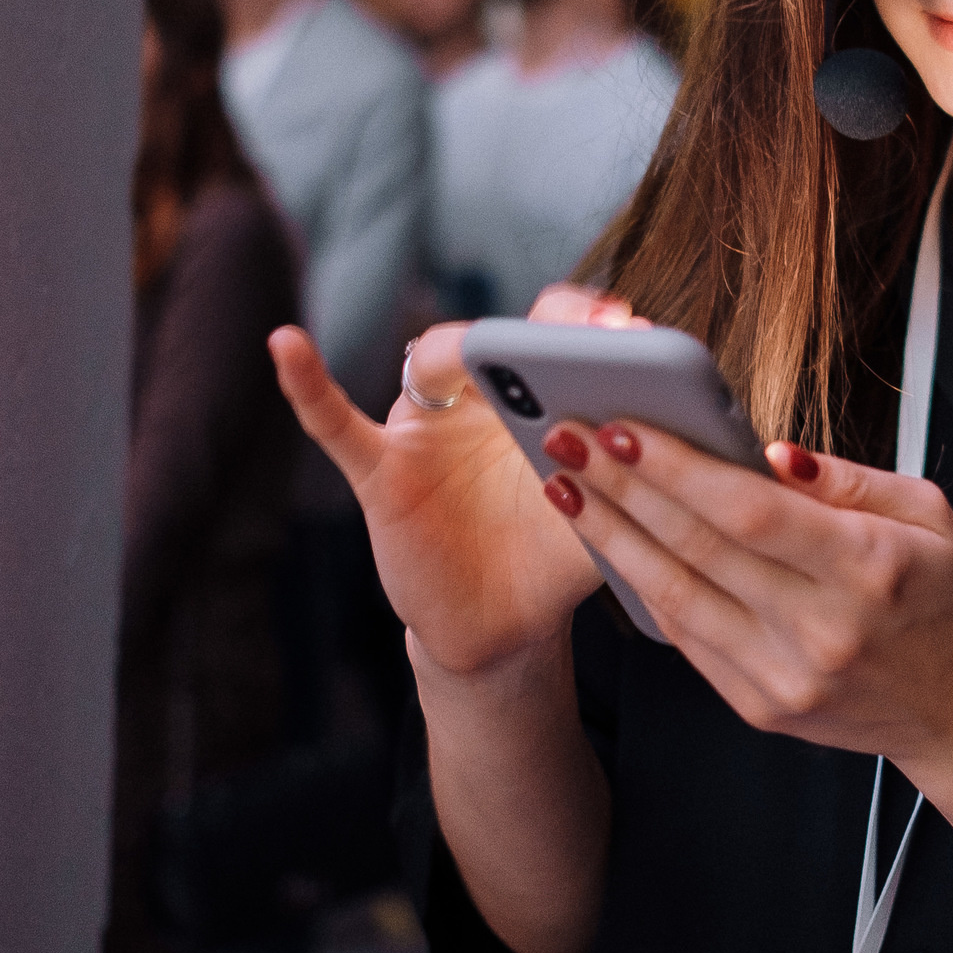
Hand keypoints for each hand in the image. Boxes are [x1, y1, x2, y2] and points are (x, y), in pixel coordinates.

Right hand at [269, 284, 626, 674]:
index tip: (629, 328)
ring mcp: (426, 430)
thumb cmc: (555, 558)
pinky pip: (335, 424)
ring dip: (456, 355)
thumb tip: (666, 434)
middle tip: (592, 329)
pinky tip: (286, 345)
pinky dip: (307, 385)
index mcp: (540, 393)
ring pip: (430, 369)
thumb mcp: (607, 515)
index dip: (589, 324)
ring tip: (477, 350)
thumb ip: (628, 476)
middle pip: (500, 336)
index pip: (558, 333)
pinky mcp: (382, 471)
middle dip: (542, 329)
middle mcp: (481, 397)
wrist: (502, 628)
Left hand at [544, 421, 952, 763]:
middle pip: (697, 549)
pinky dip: (640, 585)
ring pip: (674, 596)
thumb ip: (844, 478)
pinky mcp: (758, 708)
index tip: (623, 425)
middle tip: (567, 436)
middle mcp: (820, 631)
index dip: (678, 467)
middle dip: (622, 487)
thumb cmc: (941, 596)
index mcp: (867, 568)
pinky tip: (610, 541)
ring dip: (611, 536)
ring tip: (566, 485)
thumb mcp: (926, 513)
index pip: (751, 512)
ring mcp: (784, 678)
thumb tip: (766, 451)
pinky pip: (684, 637)